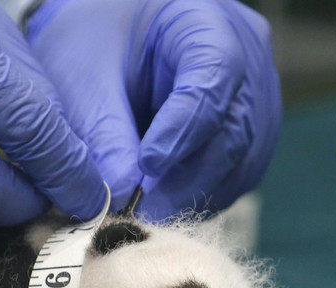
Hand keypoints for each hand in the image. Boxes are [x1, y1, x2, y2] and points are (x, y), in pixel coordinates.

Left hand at [25, 0, 281, 219]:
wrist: (101, 42)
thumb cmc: (91, 45)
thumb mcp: (84, 79)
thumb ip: (103, 133)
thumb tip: (119, 194)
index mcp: (206, 24)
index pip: (214, 78)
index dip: (183, 129)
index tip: (147, 166)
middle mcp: (245, 59)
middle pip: (235, 128)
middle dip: (188, 179)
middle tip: (143, 212)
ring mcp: (252, 99)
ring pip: (242, 160)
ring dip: (196, 195)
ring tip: (147, 215)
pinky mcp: (244, 136)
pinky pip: (235, 175)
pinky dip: (200, 196)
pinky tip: (162, 208)